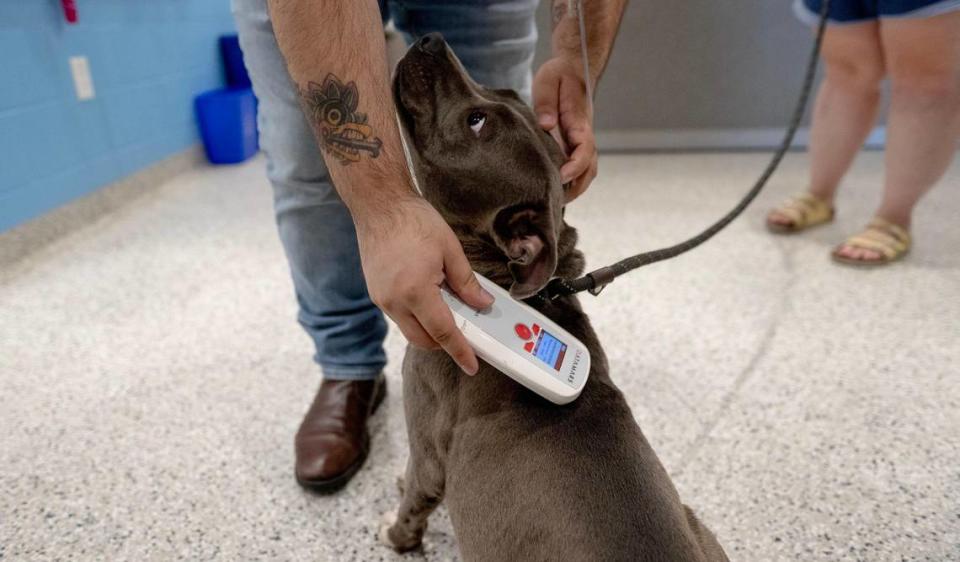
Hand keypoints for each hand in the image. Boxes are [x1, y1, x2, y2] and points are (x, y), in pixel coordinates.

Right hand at [354, 195, 493, 374]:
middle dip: (444, 343)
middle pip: (423, 340)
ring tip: (447, 307)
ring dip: (428, 328)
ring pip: (409, 329)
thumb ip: (467, 282)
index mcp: (416, 291)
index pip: (443, 332)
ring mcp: (381, 298)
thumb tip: (481, 304)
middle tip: (465, 333)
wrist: (379, 204)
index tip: (471, 365)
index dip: (460, 351)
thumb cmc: (413, 220)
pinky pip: (399, 315)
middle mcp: (394, 301)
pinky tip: (428, 297)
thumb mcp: (450, 249)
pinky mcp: (375, 292)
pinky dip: (415, 315)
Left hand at [533, 57, 597, 202]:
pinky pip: (579, 166)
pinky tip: (556, 190)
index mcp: (579, 121)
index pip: (585, 148)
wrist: (573, 68)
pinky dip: (573, 181)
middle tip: (556, 199)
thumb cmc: (559, 75)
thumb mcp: (548, 82)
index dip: (575, 165)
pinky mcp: (575, 143)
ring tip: (556, 201)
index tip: (562, 176)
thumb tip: (546, 125)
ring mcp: (581, 140)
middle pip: (590, 166)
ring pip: (587, 169)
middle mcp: (584, 134)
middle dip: (577, 185)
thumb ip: (546, 103)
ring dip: (576, 187)